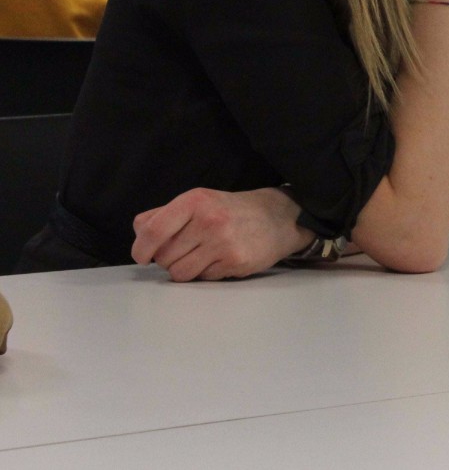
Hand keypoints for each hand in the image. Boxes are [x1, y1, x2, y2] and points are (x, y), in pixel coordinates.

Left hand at [131, 187, 311, 281]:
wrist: (278, 217)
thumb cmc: (231, 211)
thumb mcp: (198, 201)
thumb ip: (163, 215)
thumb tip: (139, 234)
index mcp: (195, 201)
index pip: (152, 231)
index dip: (140, 249)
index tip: (142, 256)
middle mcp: (208, 220)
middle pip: (163, 257)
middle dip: (168, 259)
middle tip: (185, 250)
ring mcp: (223, 242)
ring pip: (179, 273)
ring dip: (184, 270)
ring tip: (200, 256)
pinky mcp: (236, 262)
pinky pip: (202, 279)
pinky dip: (206, 273)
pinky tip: (219, 259)